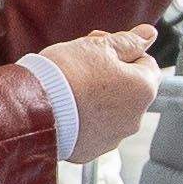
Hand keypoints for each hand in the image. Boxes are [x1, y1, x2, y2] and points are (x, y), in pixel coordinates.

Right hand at [43, 25, 162, 159]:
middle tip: (83, 65)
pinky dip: (85, 118)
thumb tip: (149, 34)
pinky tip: (66, 108)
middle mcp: (135, 118)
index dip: (124, 52)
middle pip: (129, 88)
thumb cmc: (67, 74)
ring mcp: (114, 137)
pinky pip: (94, 129)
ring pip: (112, 110)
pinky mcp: (92, 150)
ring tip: (71, 88)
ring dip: (98, 98)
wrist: (33, 108)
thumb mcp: (99, 46)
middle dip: (112, 75)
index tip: (101, 50)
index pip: (146, 62)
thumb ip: (129, 41)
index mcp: (143, 89)